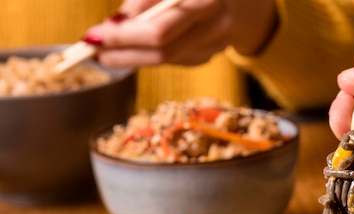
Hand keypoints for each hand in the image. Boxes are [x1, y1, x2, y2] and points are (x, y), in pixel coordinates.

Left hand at [84, 0, 277, 66]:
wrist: (250, 0)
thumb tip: (120, 21)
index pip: (160, 28)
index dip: (125, 35)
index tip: (96, 34)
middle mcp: (217, 23)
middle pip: (164, 50)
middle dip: (124, 52)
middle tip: (94, 50)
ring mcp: (218, 43)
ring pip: (169, 59)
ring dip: (133, 56)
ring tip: (107, 50)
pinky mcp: (212, 54)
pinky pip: (177, 58)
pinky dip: (152, 55)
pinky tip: (134, 50)